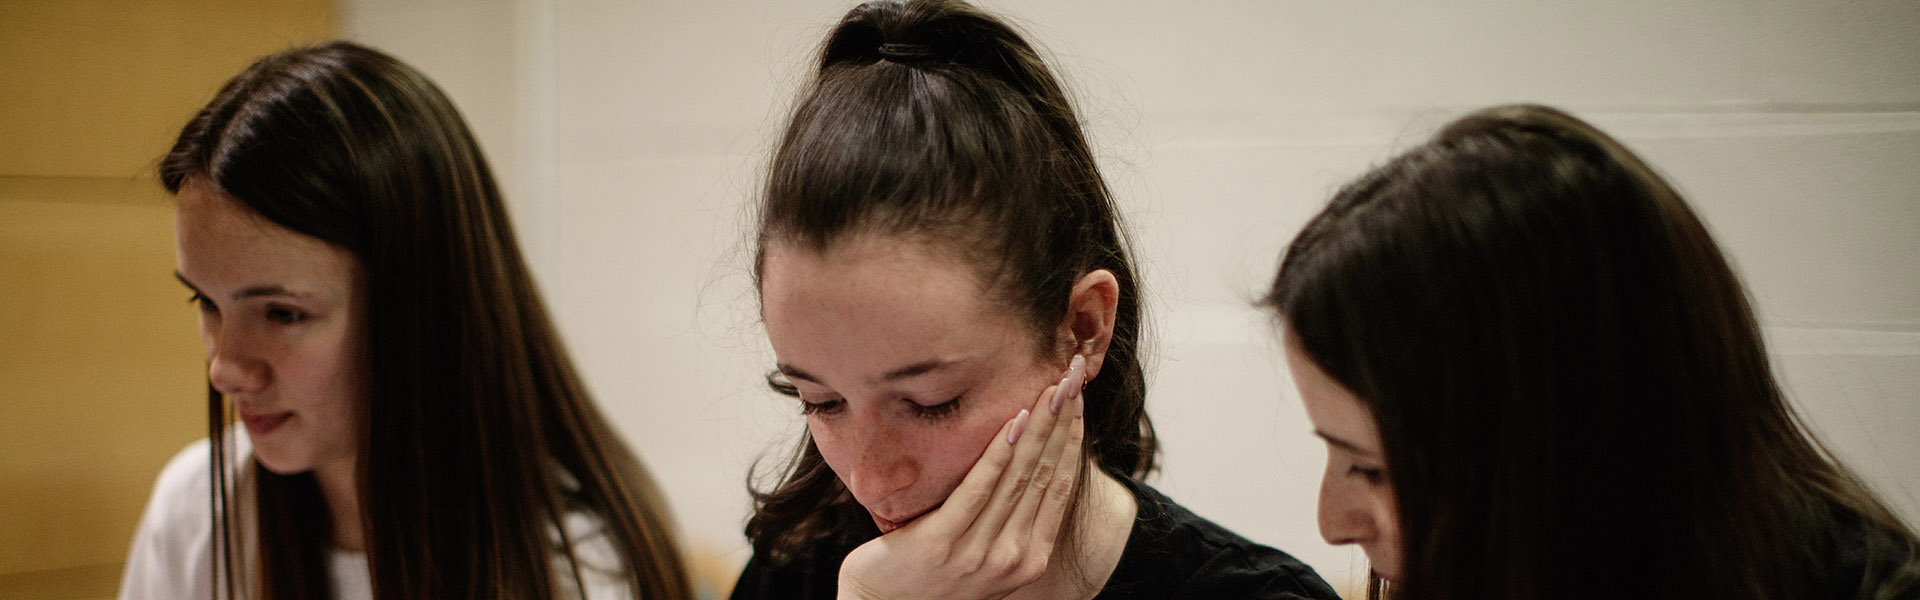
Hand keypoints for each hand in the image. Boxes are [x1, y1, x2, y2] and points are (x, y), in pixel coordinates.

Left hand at [836, 355, 1089, 599]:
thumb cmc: (930, 576)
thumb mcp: (982, 554)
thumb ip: (1007, 521)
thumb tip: (1022, 463)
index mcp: (1028, 560)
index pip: (1058, 487)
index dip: (1071, 439)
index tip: (1077, 398)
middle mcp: (1011, 558)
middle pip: (1044, 474)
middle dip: (1062, 421)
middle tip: (1074, 375)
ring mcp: (978, 553)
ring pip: (1019, 476)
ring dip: (1040, 426)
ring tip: (1051, 387)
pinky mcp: (942, 542)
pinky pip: (978, 489)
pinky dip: (999, 452)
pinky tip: (1014, 420)